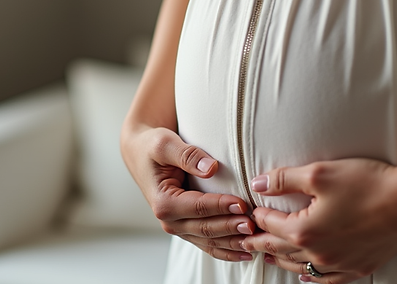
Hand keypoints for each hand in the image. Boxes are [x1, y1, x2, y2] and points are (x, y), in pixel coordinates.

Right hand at [121, 125, 255, 261]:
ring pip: (209, 241)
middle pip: (206, 228)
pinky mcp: (186, 228)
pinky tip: (244, 253)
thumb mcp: (165, 144)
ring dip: (232, 242)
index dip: (221, 206)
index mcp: (163, 202)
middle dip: (231, 227)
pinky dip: (225, 250)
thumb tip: (211, 168)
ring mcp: (178, 227)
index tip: (242, 203)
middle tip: (254, 224)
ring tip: (255, 240)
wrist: (141, 153)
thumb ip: (187, 155)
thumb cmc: (152, 147)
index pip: (198, 207)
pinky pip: (208, 244)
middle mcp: (169, 220)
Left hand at [241, 158, 396, 282]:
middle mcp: (319, 253)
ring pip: (301, 267)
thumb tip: (259, 184)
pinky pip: (327, 279)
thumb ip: (284, 179)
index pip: (271, 225)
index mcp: (304, 231)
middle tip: (246, 243)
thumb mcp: (319, 173)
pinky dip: (312, 276)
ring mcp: (340, 264)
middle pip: (281, 250)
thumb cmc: (368, 184)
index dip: (258, 217)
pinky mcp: (359, 267)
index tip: (249, 213)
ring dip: (282, 261)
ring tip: (269, 257)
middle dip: (262, 244)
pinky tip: (306, 274)